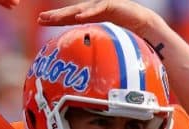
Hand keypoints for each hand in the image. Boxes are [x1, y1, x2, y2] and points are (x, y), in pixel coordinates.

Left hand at [37, 0, 156, 35]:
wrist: (147, 25)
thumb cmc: (129, 35)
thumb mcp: (108, 41)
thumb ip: (97, 47)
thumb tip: (88, 63)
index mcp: (92, 16)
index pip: (71, 17)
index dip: (56, 19)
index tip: (41, 21)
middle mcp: (95, 9)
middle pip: (72, 12)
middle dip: (56, 15)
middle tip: (41, 19)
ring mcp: (103, 5)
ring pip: (82, 9)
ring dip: (67, 13)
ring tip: (53, 18)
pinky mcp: (113, 4)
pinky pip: (98, 9)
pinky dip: (88, 13)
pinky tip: (78, 18)